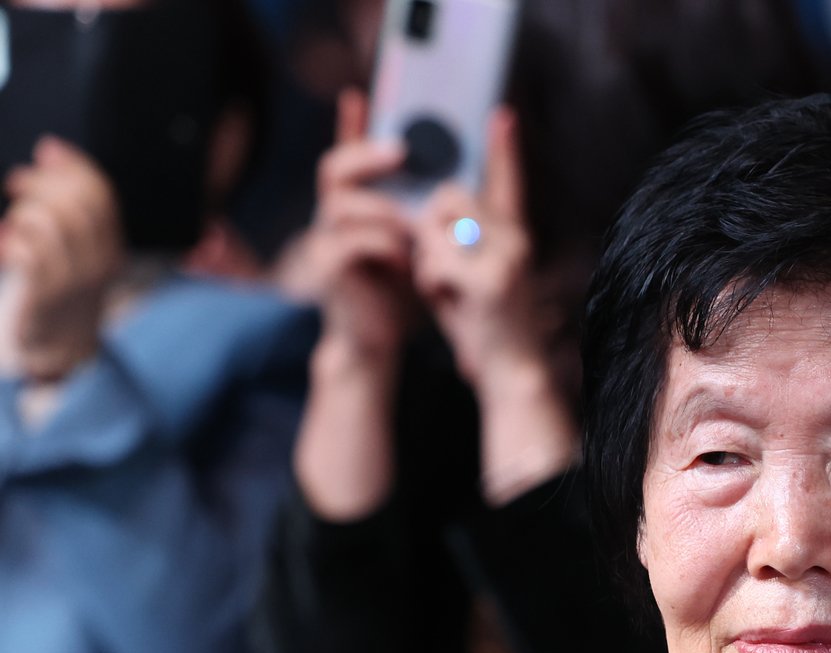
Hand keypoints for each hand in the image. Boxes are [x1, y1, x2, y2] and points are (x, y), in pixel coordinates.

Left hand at [0, 137, 121, 380]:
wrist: (59, 344)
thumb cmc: (60, 283)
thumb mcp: (76, 242)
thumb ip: (68, 200)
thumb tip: (51, 149)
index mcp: (111, 244)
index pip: (101, 194)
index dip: (73, 165)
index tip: (47, 150)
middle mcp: (100, 261)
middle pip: (75, 204)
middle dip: (41, 183)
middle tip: (17, 184)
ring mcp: (74, 279)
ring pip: (48, 223)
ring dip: (22, 213)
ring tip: (13, 223)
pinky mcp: (46, 294)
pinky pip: (28, 251)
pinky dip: (11, 240)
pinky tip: (6, 246)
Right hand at [302, 90, 416, 366]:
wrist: (379, 338)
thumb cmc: (401, 289)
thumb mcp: (421, 245)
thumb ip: (428, 214)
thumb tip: (462, 184)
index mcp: (358, 204)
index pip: (348, 155)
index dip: (350, 125)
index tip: (359, 94)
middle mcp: (335, 215)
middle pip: (333, 166)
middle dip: (366, 153)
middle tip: (401, 151)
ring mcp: (326, 240)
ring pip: (343, 205)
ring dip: (384, 209)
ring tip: (414, 224)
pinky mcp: (330, 268)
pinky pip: (350, 243)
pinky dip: (383, 246)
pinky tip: (406, 259)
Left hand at [411, 108, 548, 390]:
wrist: (513, 374)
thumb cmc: (485, 327)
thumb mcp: (468, 274)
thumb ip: (454, 240)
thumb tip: (426, 210)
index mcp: (513, 235)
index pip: (508, 182)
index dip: (505, 148)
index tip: (502, 115)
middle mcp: (516, 239)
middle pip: (449, 198)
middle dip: (430, 231)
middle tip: (442, 270)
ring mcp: (506, 257)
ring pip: (436, 227)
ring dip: (427, 259)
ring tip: (449, 291)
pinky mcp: (491, 280)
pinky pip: (434, 261)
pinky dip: (430, 286)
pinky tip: (452, 304)